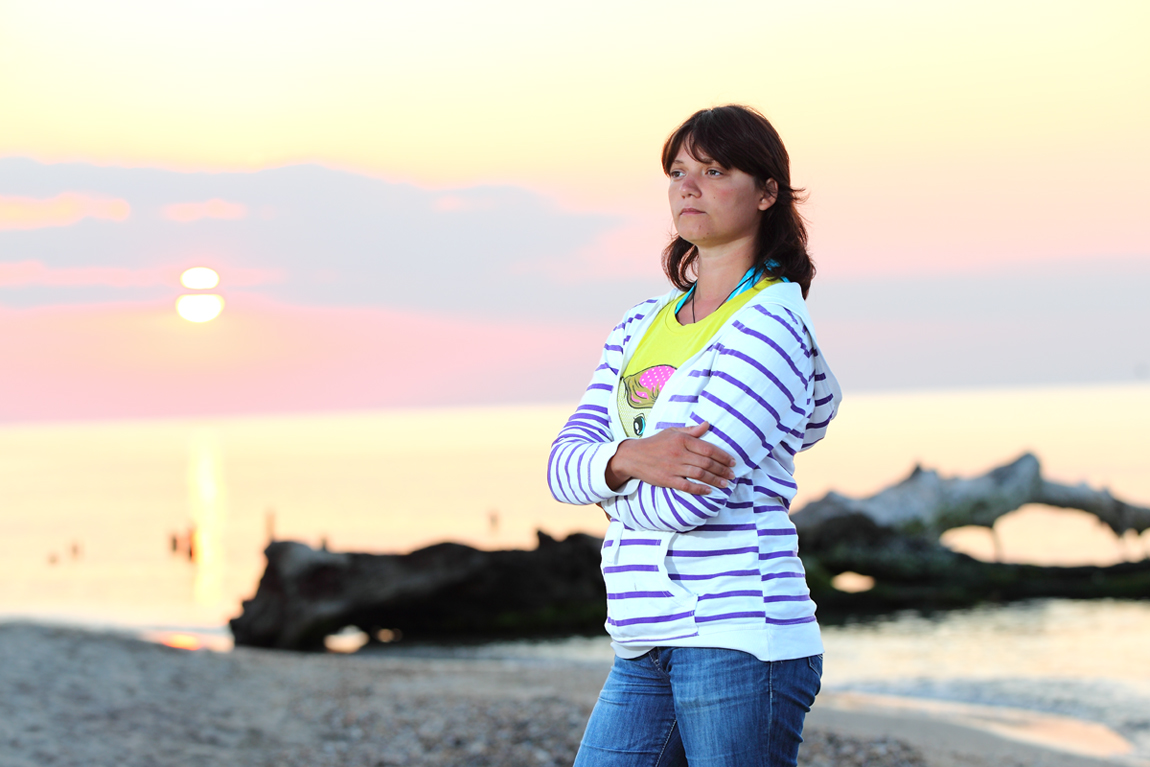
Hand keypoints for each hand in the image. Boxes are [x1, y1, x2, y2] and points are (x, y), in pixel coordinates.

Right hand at [605, 422, 735, 494]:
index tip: (733, 461)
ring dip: (715, 480)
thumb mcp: (672, 432)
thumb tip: (707, 424)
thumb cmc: (654, 443)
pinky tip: (709, 491)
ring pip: (700, 474)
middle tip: (733, 474)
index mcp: (681, 440)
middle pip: (706, 462)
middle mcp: (679, 453)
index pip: (708, 448)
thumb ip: (691, 431)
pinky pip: (687, 486)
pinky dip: (700, 489)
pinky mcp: (667, 480)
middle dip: (722, 469)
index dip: (723, 456)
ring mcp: (673, 467)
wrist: (633, 456)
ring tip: (726, 484)